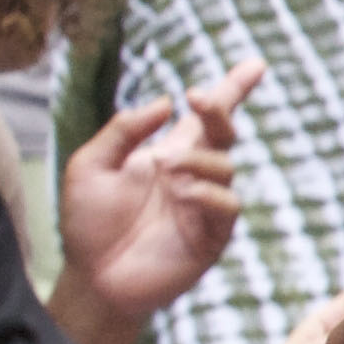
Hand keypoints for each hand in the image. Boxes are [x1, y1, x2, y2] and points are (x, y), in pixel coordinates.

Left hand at [58, 58, 263, 327]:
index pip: (207, 118)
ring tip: (165, 170)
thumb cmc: (88, 223)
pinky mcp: (211, 236)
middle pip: (224, 132)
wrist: (93, 278)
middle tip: (198, 99)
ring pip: (225, 166)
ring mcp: (205, 206)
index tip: (255, 65)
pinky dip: (207, 194)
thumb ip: (122, 131)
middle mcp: (193, 176)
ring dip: (197, 160)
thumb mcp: (89, 166)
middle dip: (219, 110)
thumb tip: (165, 104)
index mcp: (168, 154)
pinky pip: (227, 206)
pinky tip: (181, 195)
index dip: (232, 90)